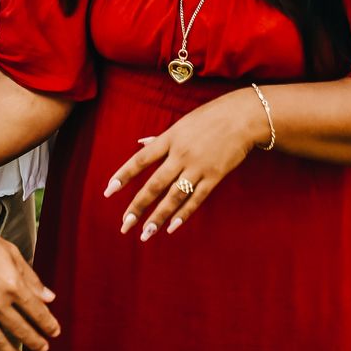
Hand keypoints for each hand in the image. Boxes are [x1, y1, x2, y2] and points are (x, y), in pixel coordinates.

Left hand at [103, 91, 259, 239]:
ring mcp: (198, 167)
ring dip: (158, 217)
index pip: (140, 160)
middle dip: (138, 206)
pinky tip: (172, 227)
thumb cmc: (210, 117)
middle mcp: (180, 154)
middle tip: (124, 225)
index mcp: (169, 138)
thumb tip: (140, 143)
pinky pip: (196, 199)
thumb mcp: (181, 123)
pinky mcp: (214, 176)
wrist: (242, 117)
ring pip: (173, 197)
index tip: (108, 191)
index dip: (123, 175)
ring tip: (146, 233)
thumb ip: (161, 138)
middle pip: (154, 185)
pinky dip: (184, 214)